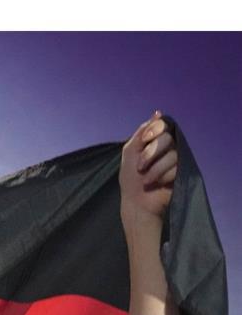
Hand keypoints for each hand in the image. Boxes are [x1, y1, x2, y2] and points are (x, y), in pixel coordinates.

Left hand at [120, 111, 176, 228]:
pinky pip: (177, 167)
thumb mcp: (130, 152)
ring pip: (173, 154)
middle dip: (151, 152)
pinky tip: (156, 183)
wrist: (136, 202)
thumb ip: (141, 133)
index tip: (144, 140)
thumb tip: (158, 112)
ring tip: (146, 179)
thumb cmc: (130, 179)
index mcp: (154, 141)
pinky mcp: (182, 172)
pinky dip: (162, 176)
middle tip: (140, 166)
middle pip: (168, 138)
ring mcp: (177, 160)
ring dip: (155, 168)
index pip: (162, 125)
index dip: (154, 130)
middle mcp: (168, 148)